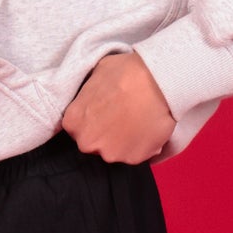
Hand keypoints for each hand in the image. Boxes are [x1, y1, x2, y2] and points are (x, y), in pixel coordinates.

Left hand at [61, 49, 175, 162]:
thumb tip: (93, 96)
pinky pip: (136, 154)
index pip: (77, 127)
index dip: (92, 119)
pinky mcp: (134, 159)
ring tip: (137, 120)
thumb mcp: (97, 73)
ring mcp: (111, 153)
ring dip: (123, 140)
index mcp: (74, 121)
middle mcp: (88, 142)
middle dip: (105, 133)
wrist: (158, 82)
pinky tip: (147, 127)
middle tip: (121, 116)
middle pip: (93, 143)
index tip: (103, 112)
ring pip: (115, 151)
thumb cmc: (127, 73)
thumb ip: (89, 94)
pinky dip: (141, 145)